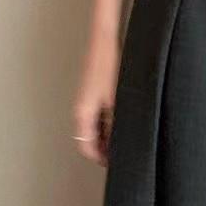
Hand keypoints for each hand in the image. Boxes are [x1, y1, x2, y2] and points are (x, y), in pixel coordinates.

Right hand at [73, 29, 121, 167]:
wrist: (104, 42)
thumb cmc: (109, 67)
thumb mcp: (116, 100)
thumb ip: (115, 125)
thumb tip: (118, 143)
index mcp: (83, 114)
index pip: (86, 147)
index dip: (100, 158)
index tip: (115, 163)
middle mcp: (80, 109)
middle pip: (88, 138)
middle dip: (104, 148)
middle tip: (122, 152)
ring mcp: (85, 100)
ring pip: (93, 127)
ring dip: (106, 135)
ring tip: (125, 137)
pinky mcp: (91, 92)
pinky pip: (96, 115)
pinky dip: (106, 123)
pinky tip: (121, 119)